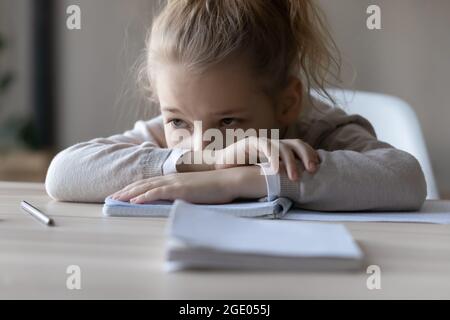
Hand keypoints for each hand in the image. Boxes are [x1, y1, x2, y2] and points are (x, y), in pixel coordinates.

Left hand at [109, 166, 266, 203]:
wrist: (230, 179)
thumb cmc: (217, 186)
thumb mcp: (197, 189)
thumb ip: (186, 191)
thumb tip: (179, 198)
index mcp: (176, 178)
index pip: (151, 182)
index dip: (136, 187)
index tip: (124, 193)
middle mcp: (172, 178)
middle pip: (144, 183)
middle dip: (126, 190)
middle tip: (112, 196)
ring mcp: (175, 183)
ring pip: (146, 187)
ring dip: (129, 193)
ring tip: (115, 198)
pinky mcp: (180, 189)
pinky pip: (158, 192)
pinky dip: (144, 196)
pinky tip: (133, 200)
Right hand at [215, 137, 319, 180]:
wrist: (222, 166)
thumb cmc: (245, 172)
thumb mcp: (267, 174)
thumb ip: (281, 175)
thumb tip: (301, 185)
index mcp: (279, 149)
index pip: (300, 147)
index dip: (310, 155)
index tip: (317, 168)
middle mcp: (273, 143)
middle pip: (296, 144)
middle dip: (306, 156)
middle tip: (312, 170)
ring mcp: (262, 141)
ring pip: (282, 146)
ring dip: (291, 162)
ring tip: (294, 177)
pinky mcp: (251, 142)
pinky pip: (265, 146)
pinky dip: (272, 158)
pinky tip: (275, 170)